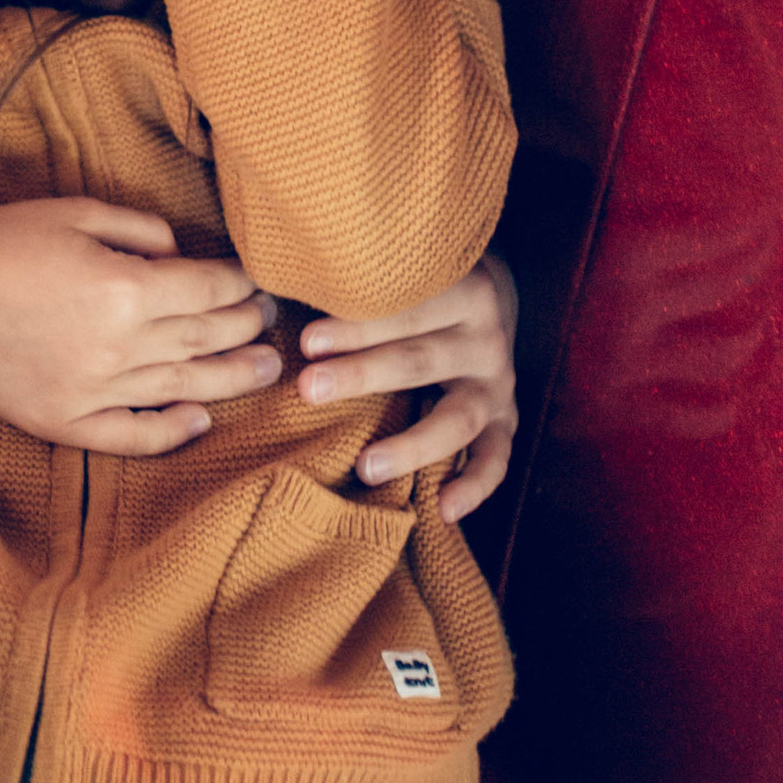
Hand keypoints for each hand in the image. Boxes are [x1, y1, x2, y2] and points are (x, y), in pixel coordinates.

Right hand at [0, 197, 281, 453]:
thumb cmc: (0, 238)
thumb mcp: (77, 211)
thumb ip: (142, 232)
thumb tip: (183, 258)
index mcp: (124, 289)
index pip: (208, 289)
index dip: (241, 283)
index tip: (258, 279)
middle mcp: (116, 347)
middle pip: (204, 340)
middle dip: (246, 327)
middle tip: (272, 320)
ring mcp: (89, 391)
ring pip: (181, 390)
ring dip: (230, 380)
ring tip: (265, 372)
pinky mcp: (61, 420)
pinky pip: (130, 436)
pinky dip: (170, 432)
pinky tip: (200, 420)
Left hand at [297, 249, 519, 523]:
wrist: (491, 294)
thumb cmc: (419, 286)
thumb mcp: (402, 272)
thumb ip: (357, 283)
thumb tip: (276, 291)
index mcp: (463, 289)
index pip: (406, 309)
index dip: (356, 325)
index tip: (308, 340)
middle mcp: (485, 338)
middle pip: (420, 361)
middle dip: (363, 375)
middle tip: (310, 389)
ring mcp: (498, 382)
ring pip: (458, 418)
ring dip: (412, 444)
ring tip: (366, 468)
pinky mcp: (506, 418)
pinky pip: (496, 458)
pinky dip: (476, 485)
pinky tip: (445, 510)